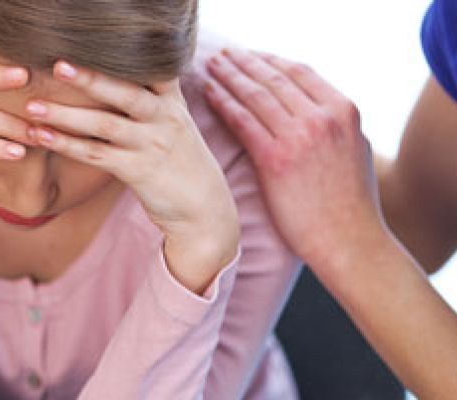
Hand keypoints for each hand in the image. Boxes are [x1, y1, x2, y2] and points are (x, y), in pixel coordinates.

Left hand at [26, 62, 239, 292]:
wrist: (203, 209)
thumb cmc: (179, 161)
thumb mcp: (173, 123)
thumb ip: (149, 99)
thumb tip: (112, 76)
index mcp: (171, 101)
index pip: (151, 67)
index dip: (122, 54)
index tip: (89, 42)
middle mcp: (164, 118)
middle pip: (125, 91)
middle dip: (90, 78)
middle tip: (57, 66)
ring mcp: (152, 145)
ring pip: (105, 124)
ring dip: (66, 114)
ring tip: (33, 106)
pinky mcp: (139, 171)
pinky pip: (96, 154)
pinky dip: (67, 144)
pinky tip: (43, 136)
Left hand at [203, 48, 384, 271]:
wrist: (348, 240)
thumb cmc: (350, 203)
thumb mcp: (355, 149)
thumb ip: (334, 123)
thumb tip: (315, 107)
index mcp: (343, 109)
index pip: (299, 72)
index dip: (269, 62)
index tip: (250, 57)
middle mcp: (322, 117)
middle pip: (273, 78)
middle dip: (243, 63)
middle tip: (223, 56)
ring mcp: (298, 136)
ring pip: (254, 95)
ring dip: (228, 76)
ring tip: (210, 68)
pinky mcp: (275, 159)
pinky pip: (242, 121)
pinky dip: (223, 103)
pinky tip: (209, 93)